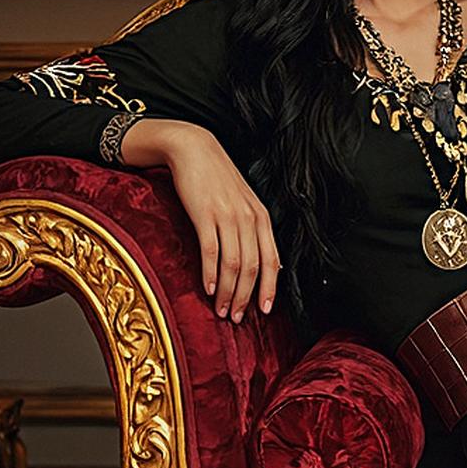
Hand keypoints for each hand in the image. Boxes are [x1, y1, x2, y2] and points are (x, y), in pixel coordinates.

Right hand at [122, 119, 280, 318]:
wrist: (194, 149)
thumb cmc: (217, 180)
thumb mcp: (243, 203)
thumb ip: (253, 231)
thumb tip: (266, 264)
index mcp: (261, 218)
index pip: (272, 261)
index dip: (270, 288)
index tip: (265, 312)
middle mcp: (249, 218)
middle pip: (253, 267)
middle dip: (245, 297)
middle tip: (236, 318)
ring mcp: (227, 215)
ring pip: (233, 263)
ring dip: (227, 291)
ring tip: (221, 310)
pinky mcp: (205, 213)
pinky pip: (211, 250)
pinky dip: (210, 273)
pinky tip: (207, 288)